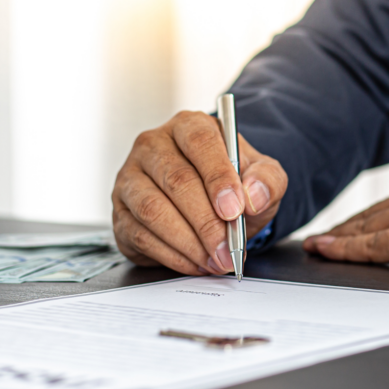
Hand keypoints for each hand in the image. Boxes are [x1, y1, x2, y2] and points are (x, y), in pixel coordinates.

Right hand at [112, 111, 287, 275]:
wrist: (216, 203)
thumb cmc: (234, 184)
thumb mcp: (263, 175)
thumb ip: (267, 180)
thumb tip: (253, 195)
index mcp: (189, 125)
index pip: (199, 142)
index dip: (218, 177)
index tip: (235, 209)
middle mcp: (153, 146)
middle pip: (176, 180)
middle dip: (206, 221)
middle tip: (228, 248)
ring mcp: (130, 178)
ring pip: (153, 210)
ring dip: (188, 242)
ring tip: (216, 260)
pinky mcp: (121, 212)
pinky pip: (141, 236)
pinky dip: (172, 256)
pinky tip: (196, 263)